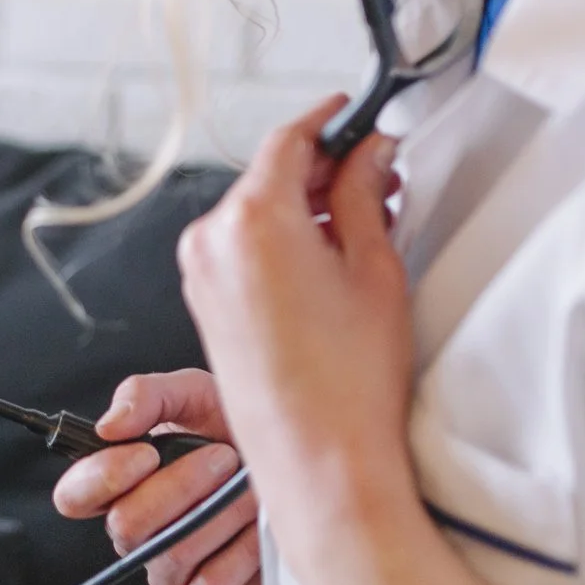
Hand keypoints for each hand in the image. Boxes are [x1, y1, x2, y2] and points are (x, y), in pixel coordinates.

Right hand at [52, 369, 263, 584]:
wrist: (303, 473)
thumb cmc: (242, 436)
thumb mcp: (197, 396)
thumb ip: (147, 396)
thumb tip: (110, 426)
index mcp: (121, 487)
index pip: (74, 496)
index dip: (102, 478)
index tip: (147, 453)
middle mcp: (137, 536)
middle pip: (125, 526)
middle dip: (180, 486)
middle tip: (223, 459)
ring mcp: (168, 577)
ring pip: (171, 554)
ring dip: (220, 513)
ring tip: (251, 489)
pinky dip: (241, 553)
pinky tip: (260, 530)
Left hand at [177, 96, 418, 548]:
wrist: (319, 464)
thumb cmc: (350, 381)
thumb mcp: (375, 269)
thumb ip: (366, 195)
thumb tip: (369, 153)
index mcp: (252, 219)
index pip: (290, 138)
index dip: (332, 122)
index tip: (362, 119)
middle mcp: (213, 240)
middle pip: (270, 174)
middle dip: (325, 171)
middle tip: (383, 178)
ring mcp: (201, 274)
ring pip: (256, 211)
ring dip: (305, 208)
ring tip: (367, 227)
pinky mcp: (204, 303)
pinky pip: (242, 248)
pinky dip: (282, 241)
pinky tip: (329, 261)